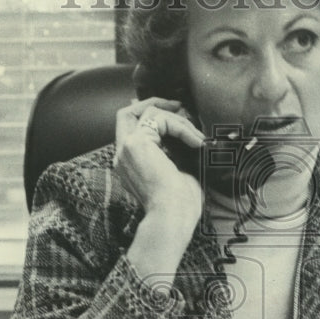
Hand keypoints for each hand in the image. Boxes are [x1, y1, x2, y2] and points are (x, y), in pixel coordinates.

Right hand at [113, 97, 204, 220]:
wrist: (173, 215)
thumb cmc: (179, 202)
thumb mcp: (177, 170)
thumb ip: (174, 150)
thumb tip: (189, 132)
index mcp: (129, 162)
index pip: (130, 126)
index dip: (150, 113)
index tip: (177, 112)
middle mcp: (122, 154)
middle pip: (127, 112)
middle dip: (154, 103)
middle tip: (180, 106)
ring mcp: (126, 147)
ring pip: (148, 113)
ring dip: (178, 120)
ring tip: (197, 136)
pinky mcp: (136, 143)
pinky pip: (161, 120)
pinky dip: (182, 127)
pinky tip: (197, 142)